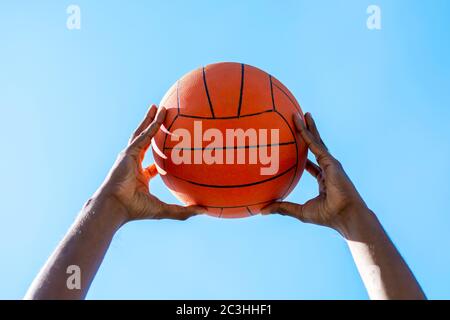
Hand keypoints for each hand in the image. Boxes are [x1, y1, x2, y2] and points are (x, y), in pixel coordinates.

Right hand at [93, 105, 204, 222]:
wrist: (116, 207)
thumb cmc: (135, 210)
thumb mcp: (164, 210)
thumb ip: (183, 211)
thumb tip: (205, 211)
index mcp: (140, 177)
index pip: (152, 165)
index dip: (161, 157)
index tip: (172, 151)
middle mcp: (134, 164)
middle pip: (146, 142)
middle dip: (153, 129)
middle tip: (162, 117)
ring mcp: (129, 156)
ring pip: (142, 133)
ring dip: (150, 119)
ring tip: (157, 107)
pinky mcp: (128, 152)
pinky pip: (143, 135)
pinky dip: (151, 125)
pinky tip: (159, 115)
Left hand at [262, 113, 368, 232]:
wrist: (346, 216)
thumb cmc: (327, 216)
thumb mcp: (300, 211)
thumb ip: (282, 208)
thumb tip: (262, 211)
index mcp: (324, 179)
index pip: (312, 164)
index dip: (304, 155)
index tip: (295, 147)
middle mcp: (328, 168)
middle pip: (315, 146)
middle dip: (308, 133)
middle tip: (299, 121)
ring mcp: (331, 163)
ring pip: (317, 140)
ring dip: (308, 127)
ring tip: (302, 114)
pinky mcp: (331, 161)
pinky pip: (315, 144)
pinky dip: (306, 133)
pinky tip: (299, 123)